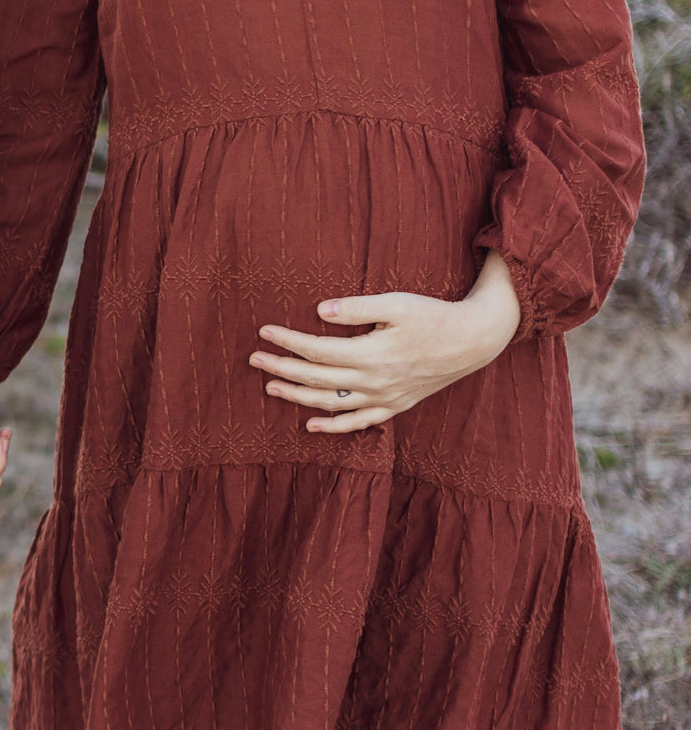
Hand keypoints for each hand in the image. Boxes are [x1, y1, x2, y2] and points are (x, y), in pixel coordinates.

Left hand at [251, 253, 521, 433]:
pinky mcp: (395, 406)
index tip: (264, 332)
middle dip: (281, 369)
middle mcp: (374, 382)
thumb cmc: (433, 315)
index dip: (287, 342)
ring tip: (269, 388)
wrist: (474, 341)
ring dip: (297, 397)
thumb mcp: (396, 304)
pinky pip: (358, 422)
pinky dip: (333, 425)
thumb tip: (319, 311)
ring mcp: (385, 398)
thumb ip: (356, 308)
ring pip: (330, 404)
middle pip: (316, 379)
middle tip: (254, 359)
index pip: (316, 351)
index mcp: (371, 354)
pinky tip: (310, 424)